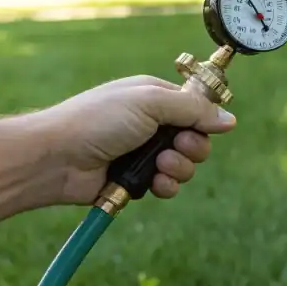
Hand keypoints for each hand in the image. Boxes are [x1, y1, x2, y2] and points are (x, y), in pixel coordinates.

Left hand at [37, 75, 236, 205]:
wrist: (56, 157)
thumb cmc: (98, 120)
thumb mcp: (149, 102)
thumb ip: (192, 110)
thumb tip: (230, 120)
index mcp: (155, 98)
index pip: (196, 108)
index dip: (204, 121)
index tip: (205, 128)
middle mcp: (151, 124)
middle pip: (196, 140)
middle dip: (193, 148)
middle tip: (177, 148)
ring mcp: (143, 153)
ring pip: (184, 166)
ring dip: (179, 169)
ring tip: (160, 168)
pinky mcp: (136, 180)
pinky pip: (167, 186)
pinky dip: (166, 187)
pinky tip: (154, 185)